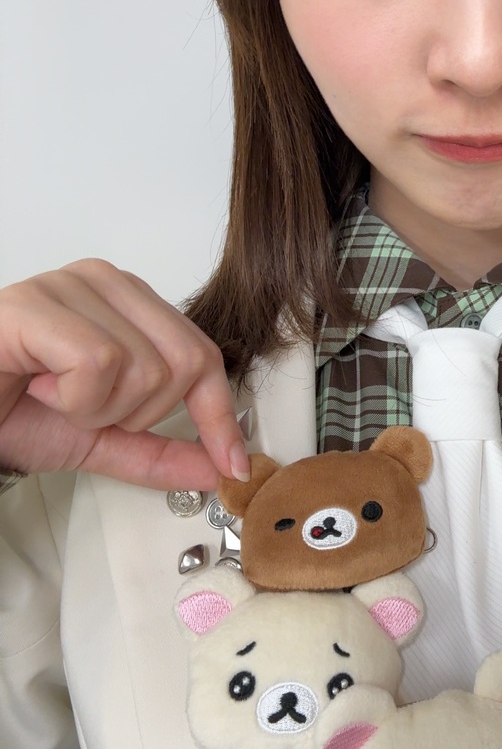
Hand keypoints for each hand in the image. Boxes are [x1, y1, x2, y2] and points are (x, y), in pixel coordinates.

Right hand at [0, 259, 248, 489]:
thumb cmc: (11, 411)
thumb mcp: (101, 438)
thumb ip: (161, 451)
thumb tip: (220, 467)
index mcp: (131, 302)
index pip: (203, 355)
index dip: (219, 415)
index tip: (232, 463)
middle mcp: (107, 281)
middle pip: (184, 363)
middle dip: (137, 412)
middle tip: (85, 409)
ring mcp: (71, 285)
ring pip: (144, 367)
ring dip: (96, 409)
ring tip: (53, 395)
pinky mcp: (36, 304)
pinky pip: (99, 362)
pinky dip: (73, 397)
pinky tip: (38, 387)